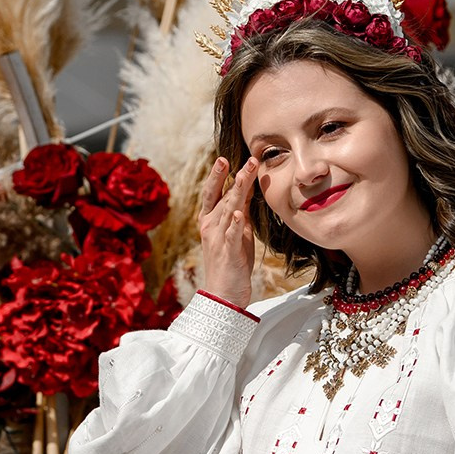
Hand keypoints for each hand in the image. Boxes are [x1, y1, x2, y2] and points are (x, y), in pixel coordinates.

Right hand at [196, 156, 255, 307]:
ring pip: (227, 211)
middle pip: (219, 197)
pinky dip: (234, 224)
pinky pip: (231, 236)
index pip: (214, 194)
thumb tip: (245, 190)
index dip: (218, 176)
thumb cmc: (230, 262)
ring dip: (235, 192)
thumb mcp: (236, 231)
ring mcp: (218, 240)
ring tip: (243, 175)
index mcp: (210, 221)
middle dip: (225, 177)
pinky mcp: (228, 253)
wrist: (224, 294)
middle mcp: (211, 227)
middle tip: (232, 159)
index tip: (224, 158)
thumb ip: (238, 211)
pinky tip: (237, 213)